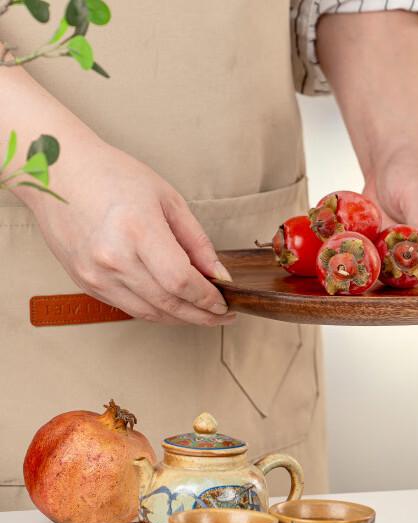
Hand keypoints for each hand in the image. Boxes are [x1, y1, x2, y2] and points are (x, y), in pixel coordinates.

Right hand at [19, 139, 234, 324]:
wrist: (55, 172)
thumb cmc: (111, 176)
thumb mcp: (168, 200)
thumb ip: (196, 242)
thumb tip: (219, 275)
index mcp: (137, 232)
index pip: (182, 282)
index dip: (208, 299)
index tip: (225, 303)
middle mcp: (113, 259)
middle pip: (169, 304)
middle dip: (202, 315)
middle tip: (222, 315)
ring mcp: (96, 275)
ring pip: (150, 313)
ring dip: (181, 318)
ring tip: (203, 314)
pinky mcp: (86, 283)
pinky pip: (130, 308)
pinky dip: (156, 311)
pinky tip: (173, 306)